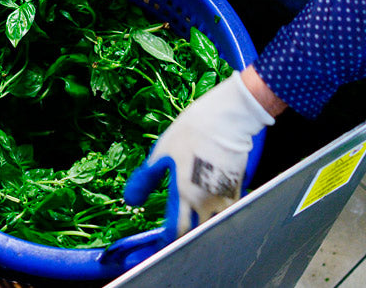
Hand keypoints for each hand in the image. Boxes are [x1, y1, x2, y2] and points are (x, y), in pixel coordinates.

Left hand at [124, 71, 274, 237]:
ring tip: (187, 228)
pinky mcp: (235, 190)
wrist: (227, 119)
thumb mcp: (161, 153)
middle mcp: (206, 201)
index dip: (165, 244)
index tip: (156, 246)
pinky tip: (205, 211)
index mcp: (185, 193)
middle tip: (171, 240)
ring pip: (212, 227)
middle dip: (182, 241)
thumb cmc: (192, 132)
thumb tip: (130, 201)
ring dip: (199, 232)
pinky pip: (224, 214)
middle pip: (195, 235)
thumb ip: (146, 180)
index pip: (176, 232)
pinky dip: (214, 219)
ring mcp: (223, 198)